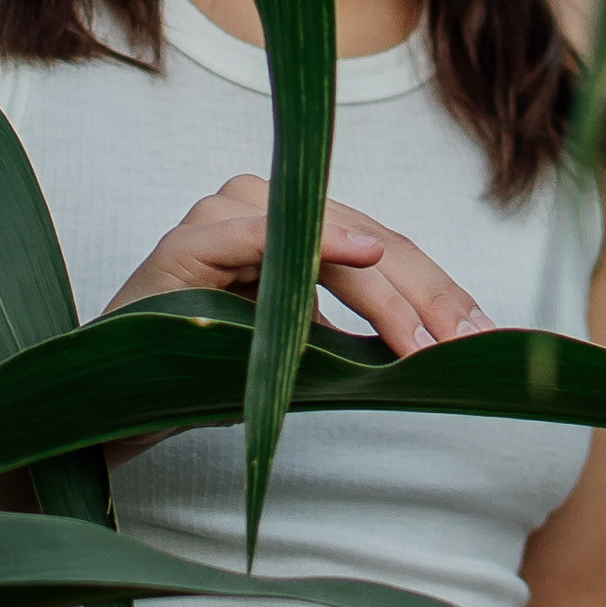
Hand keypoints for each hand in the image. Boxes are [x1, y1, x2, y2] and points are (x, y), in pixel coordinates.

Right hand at [105, 174, 492, 360]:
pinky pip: (254, 233)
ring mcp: (221, 216)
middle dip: (429, 296)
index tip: (488, 338)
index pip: (385, 248)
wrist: (118, 403)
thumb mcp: (304, 350)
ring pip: (326, 240)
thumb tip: (445, 345)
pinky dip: (309, 241)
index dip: (439, 290)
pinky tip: (362, 252)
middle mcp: (262, 204)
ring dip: (386, 295)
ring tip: (429, 342)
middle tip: (475, 345)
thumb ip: (357, 332)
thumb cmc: (212, 372)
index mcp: (294, 223)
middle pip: (367, 241)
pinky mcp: (185, 243)